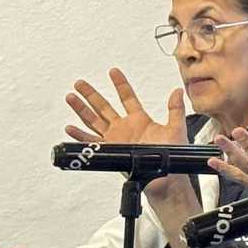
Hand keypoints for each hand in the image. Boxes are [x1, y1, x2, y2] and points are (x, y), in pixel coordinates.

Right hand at [64, 67, 188, 196]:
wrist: (164, 176)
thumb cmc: (172, 156)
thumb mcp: (176, 129)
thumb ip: (175, 109)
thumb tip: (178, 91)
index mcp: (140, 120)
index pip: (127, 97)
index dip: (120, 84)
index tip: (113, 71)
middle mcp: (125, 127)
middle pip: (104, 107)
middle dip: (91, 94)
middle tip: (79, 83)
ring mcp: (115, 139)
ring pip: (94, 121)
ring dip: (81, 110)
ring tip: (71, 97)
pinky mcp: (110, 151)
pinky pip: (91, 142)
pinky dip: (80, 136)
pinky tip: (70, 128)